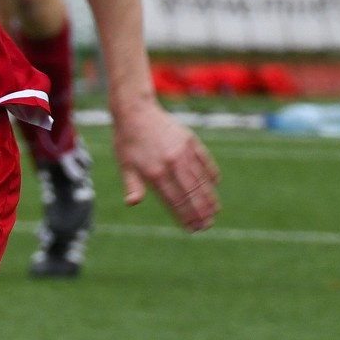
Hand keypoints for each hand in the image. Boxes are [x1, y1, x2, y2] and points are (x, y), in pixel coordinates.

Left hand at [112, 100, 218, 230]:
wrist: (136, 111)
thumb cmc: (127, 141)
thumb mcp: (125, 165)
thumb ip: (132, 185)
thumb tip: (132, 203)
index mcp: (154, 173)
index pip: (174, 201)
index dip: (185, 216)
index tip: (192, 228)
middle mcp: (171, 164)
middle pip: (191, 193)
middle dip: (200, 212)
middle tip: (207, 225)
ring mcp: (183, 152)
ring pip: (201, 180)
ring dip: (209, 197)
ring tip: (215, 211)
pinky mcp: (191, 141)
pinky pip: (205, 161)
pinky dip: (211, 174)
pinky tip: (214, 186)